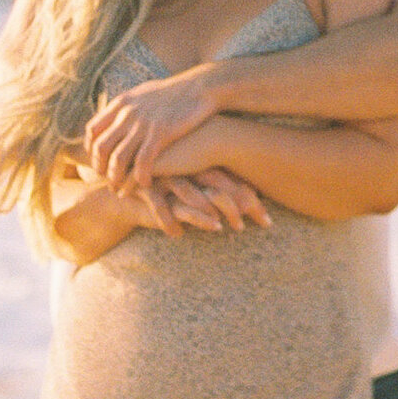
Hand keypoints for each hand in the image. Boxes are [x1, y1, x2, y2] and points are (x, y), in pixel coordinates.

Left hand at [86, 66, 219, 183]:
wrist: (202, 87)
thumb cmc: (177, 93)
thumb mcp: (145, 93)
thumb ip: (128, 106)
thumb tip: (115, 116)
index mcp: (122, 102)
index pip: (93, 130)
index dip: (91, 151)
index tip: (99, 163)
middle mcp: (128, 113)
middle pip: (101, 147)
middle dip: (100, 168)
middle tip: (108, 180)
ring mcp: (143, 123)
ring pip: (118, 159)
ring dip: (117, 178)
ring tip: (122, 188)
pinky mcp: (161, 133)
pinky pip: (142, 163)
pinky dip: (140, 177)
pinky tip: (145, 184)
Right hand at [142, 167, 270, 233]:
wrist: (130, 189)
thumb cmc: (172, 192)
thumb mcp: (199, 192)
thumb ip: (222, 195)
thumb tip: (252, 207)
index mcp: (207, 164)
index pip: (236, 180)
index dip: (251, 200)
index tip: (266, 221)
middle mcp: (189, 167)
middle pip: (218, 185)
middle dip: (234, 207)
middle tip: (243, 227)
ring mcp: (169, 177)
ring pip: (191, 194)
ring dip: (205, 213)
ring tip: (218, 229)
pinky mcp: (148, 190)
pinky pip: (162, 206)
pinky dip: (171, 221)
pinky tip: (178, 234)